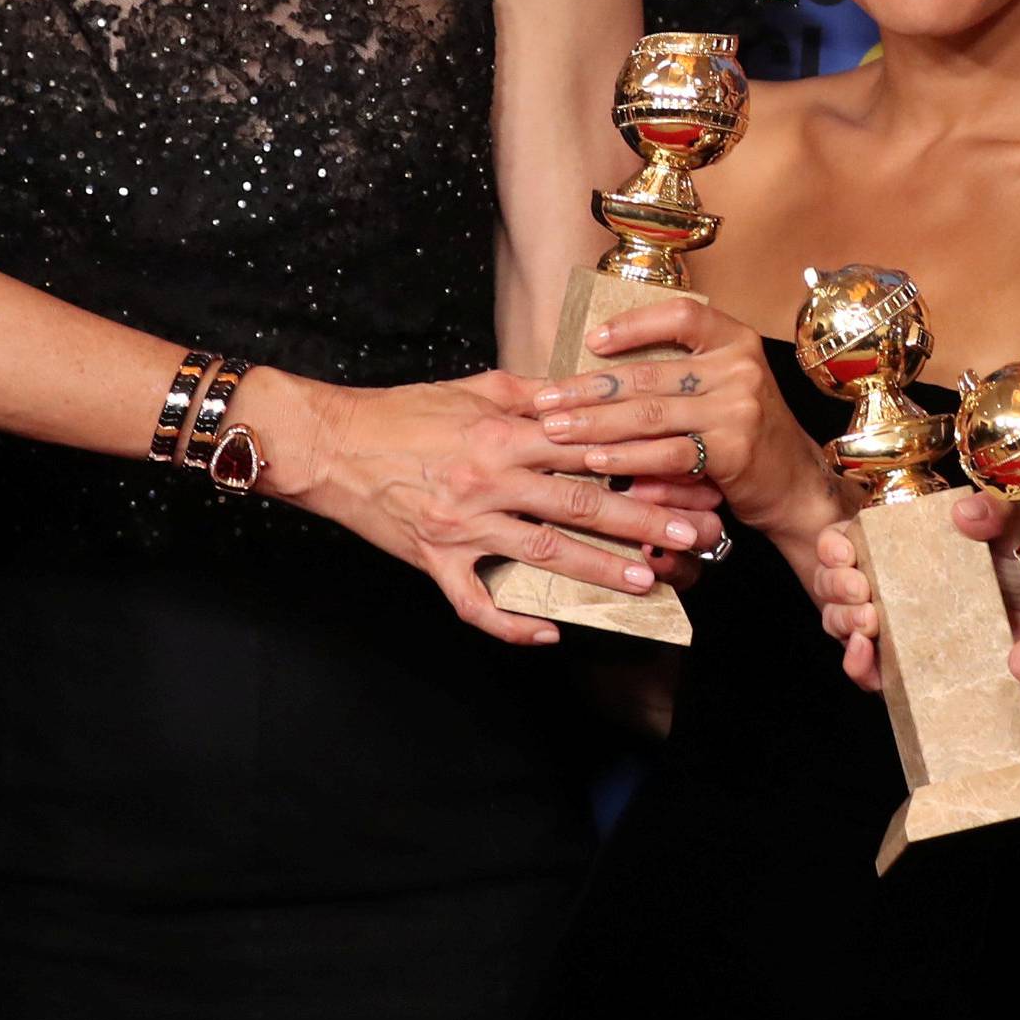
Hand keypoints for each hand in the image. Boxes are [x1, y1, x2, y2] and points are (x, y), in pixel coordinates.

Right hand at [288, 371, 722, 644]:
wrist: (330, 444)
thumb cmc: (402, 411)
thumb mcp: (472, 387)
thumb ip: (532, 392)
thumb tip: (584, 391)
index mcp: (504, 432)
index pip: (588, 449)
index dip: (640, 463)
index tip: (683, 476)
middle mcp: (489, 478)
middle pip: (579, 505)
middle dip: (640, 524)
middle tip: (689, 538)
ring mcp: (462, 525)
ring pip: (542, 554)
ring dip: (597, 572)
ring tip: (643, 584)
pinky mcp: (434, 559)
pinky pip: (476, 602)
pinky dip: (512, 623)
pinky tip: (549, 632)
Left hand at [533, 298, 834, 546]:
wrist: (796, 486)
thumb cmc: (747, 434)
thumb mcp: (723, 389)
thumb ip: (678, 377)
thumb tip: (597, 375)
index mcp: (736, 340)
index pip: (681, 315)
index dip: (633, 325)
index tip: (590, 341)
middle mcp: (740, 366)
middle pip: (650, 373)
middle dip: (589, 389)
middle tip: (545, 400)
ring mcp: (739, 407)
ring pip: (650, 413)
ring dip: (595, 424)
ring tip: (556, 430)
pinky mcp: (734, 450)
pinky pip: (667, 452)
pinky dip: (626, 457)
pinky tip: (595, 461)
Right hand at [813, 479, 1019, 691]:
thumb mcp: (1017, 528)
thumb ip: (993, 511)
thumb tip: (962, 515)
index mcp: (908, 546)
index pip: (850, 538)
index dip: (835, 545)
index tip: (847, 554)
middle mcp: (897, 586)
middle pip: (837, 583)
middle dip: (836, 587)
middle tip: (863, 593)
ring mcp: (904, 629)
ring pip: (844, 626)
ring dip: (842, 624)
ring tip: (867, 624)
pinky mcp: (918, 669)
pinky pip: (873, 673)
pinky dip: (859, 667)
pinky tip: (866, 656)